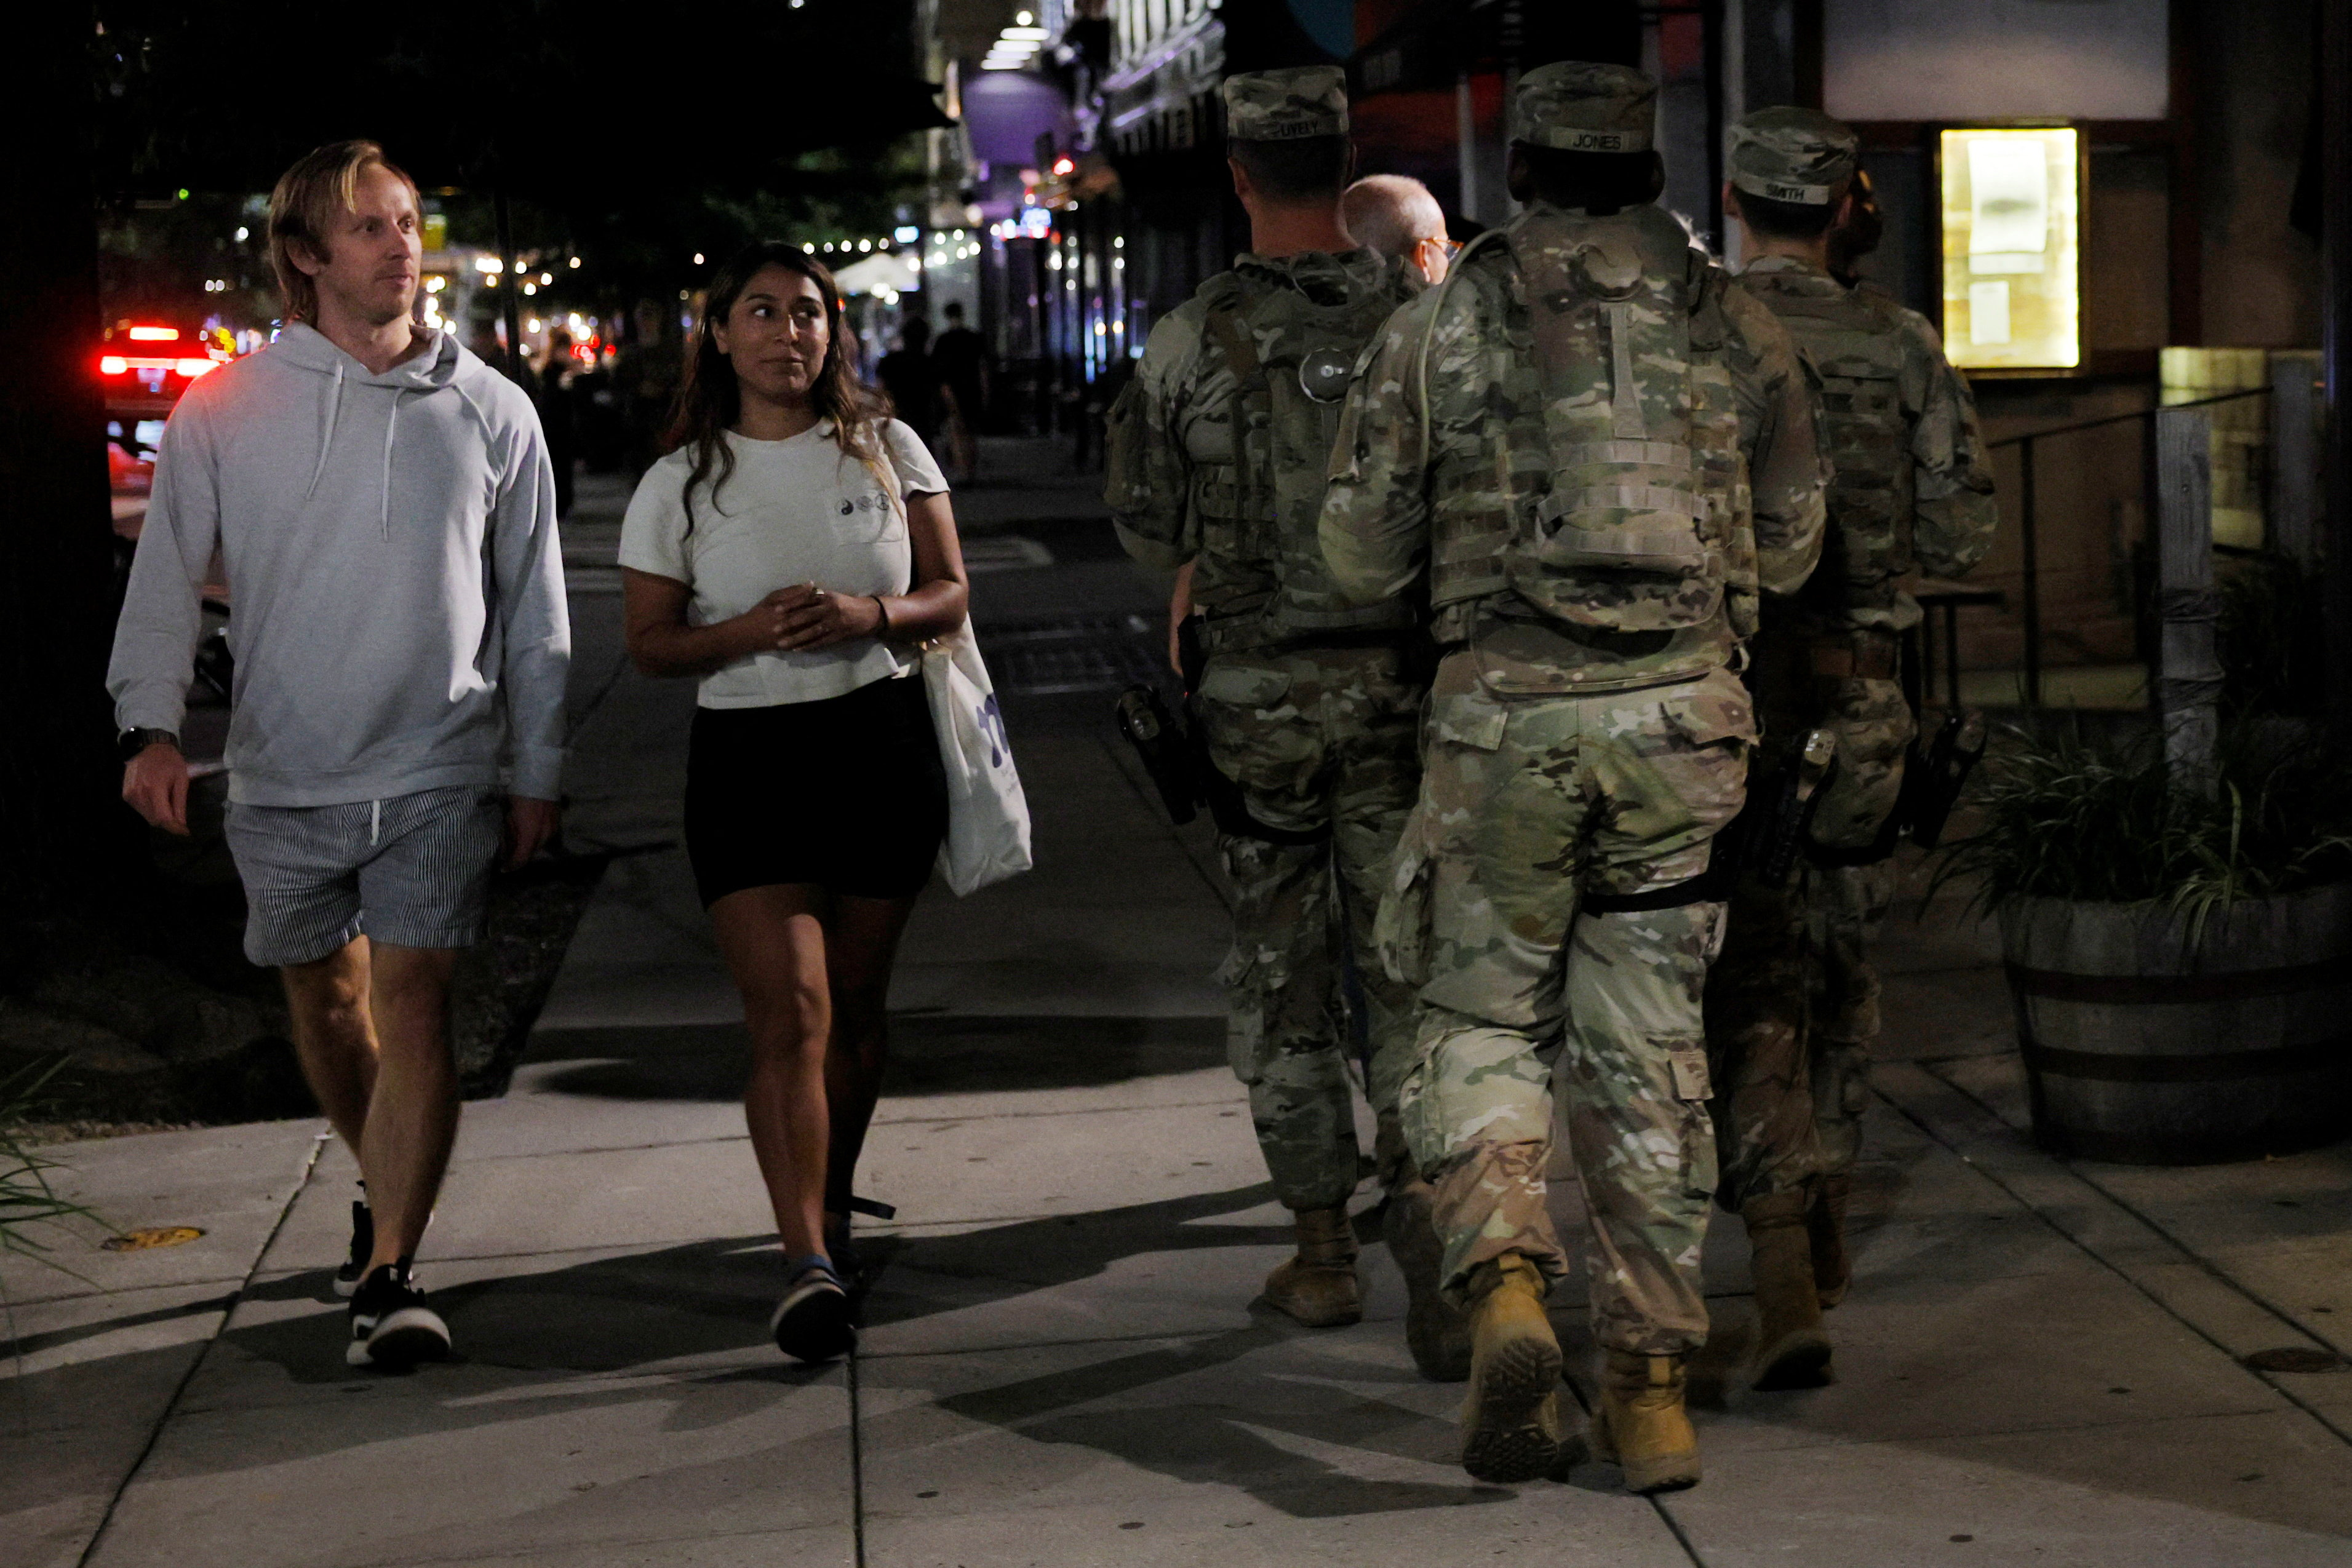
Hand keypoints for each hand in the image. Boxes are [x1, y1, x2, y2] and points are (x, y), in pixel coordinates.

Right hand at [123, 742, 189, 834]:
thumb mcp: (181, 780)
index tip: (185, 832)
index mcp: (154, 788)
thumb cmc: (170, 761)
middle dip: (168, 822)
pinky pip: (140, 810)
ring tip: (167, 803)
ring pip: (147, 817)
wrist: (149, 747)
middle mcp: (138, 793)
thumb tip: (181, 824)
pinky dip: (150, 810)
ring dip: (159, 816)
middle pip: (154, 820)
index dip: (174, 828)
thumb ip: (180, 803)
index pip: (163, 818)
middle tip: (178, 817)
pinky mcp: (125, 795)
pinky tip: (157, 799)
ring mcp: (129, 794)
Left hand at [505, 795, 560, 868]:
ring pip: (539, 843)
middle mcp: (545, 835)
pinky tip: (528, 828)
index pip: (522, 858)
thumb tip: (504, 847)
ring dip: (528, 844)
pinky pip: (545, 835)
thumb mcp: (508, 815)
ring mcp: (553, 828)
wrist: (539, 776)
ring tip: (516, 838)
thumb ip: (507, 834)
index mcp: (530, 834)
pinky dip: (536, 836)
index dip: (512, 865)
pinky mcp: (557, 821)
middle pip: (531, 852)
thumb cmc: (519, 794)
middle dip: (519, 854)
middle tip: (507, 851)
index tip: (503, 868)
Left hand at [769, 582, 885, 651]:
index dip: (790, 605)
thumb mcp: (833, 596)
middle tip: (774, 629)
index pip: (805, 600)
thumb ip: (817, 596)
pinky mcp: (839, 635)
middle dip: (789, 623)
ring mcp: (835, 623)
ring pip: (812, 631)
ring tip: (782, 644)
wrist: (869, 614)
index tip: (775, 610)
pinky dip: (809, 646)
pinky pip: (821, 642)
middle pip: (806, 616)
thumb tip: (801, 591)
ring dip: (796, 638)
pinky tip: (798, 649)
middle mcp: (830, 609)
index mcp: (827, 597)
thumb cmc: (847, 603)